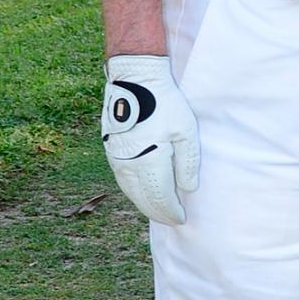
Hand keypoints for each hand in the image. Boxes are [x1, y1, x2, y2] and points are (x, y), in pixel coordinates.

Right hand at [101, 54, 199, 224]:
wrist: (134, 78)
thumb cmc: (164, 102)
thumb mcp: (186, 131)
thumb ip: (187, 163)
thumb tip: (188, 189)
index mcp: (149, 161)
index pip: (160, 197)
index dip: (171, 211)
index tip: (182, 219)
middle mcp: (128, 164)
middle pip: (143, 199)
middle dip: (158, 212)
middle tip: (171, 221)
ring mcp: (116, 157)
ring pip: (130, 191)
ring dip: (144, 204)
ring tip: (158, 212)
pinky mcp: (110, 149)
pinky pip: (122, 179)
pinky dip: (133, 191)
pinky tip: (141, 192)